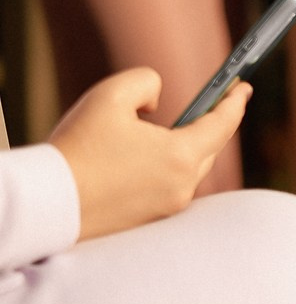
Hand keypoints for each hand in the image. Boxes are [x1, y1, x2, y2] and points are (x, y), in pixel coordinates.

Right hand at [49, 69, 249, 243]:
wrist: (46, 204)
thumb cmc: (77, 148)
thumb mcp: (110, 95)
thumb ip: (146, 82)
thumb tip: (158, 103)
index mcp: (181, 156)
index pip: (222, 124)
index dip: (234, 101)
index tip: (241, 87)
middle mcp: (181, 186)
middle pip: (209, 149)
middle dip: (213, 124)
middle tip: (217, 103)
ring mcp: (166, 208)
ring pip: (189, 170)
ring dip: (187, 148)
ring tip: (179, 128)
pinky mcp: (147, 221)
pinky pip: (169, 188)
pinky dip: (167, 169)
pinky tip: (152, 159)